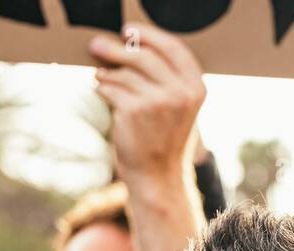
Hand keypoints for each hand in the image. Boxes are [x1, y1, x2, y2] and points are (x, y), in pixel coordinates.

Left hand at [89, 22, 205, 183]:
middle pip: (144, 55)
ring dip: (107, 72)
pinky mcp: (134, 111)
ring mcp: (158, 102)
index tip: (130, 31)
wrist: (157, 176)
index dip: (149, 35)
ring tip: (100, 75)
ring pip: (124, 72)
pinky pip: (110, 87)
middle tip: (97, 45)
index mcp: (196, 88)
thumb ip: (166, 77)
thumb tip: (130, 45)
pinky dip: (101, 87)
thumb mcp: (178, 107)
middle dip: (117, 48)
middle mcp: (181, 93)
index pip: (173, 48)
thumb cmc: (164, 139)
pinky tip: (100, 90)